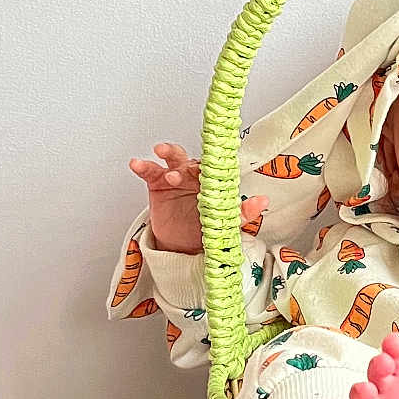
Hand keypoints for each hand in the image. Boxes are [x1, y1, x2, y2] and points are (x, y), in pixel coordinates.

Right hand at [127, 142, 267, 253]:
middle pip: (193, 161)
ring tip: (161, 152)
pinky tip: (136, 163)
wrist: (181, 245)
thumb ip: (243, 213)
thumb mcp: (226, 224)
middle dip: (186, 165)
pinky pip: (150, 170)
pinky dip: (143, 165)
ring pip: (173, 158)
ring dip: (168, 152)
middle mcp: (196, 176)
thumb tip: (262, 201)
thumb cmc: (206, 229)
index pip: (215, 169)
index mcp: (214, 183)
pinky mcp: (158, 183)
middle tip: (180, 174)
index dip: (211, 165)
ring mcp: (176, 176)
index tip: (207, 164)